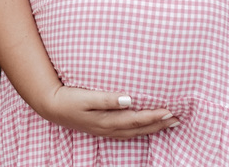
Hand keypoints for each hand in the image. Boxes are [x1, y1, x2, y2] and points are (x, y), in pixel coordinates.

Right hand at [35, 86, 177, 138]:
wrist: (50, 106)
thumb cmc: (68, 98)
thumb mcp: (86, 96)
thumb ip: (107, 98)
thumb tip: (129, 99)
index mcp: (107, 120)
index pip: (137, 119)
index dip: (154, 116)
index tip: (171, 111)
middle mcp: (109, 128)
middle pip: (139, 129)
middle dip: (159, 124)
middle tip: (177, 119)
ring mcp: (105, 130)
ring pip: (134, 132)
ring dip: (152, 128)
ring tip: (168, 123)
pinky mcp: (101, 128)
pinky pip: (126, 132)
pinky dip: (140, 130)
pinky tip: (144, 127)